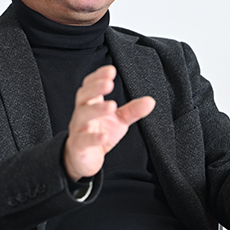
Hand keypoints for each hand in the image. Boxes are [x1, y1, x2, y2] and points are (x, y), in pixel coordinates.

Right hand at [64, 65, 155, 180]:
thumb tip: (150, 101)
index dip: (98, 76)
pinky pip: (83, 140)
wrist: (84, 159)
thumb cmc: (99, 132)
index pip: (90, 85)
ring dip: (96, 109)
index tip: (111, 70)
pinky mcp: (78, 146)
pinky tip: (104, 136)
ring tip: (112, 106)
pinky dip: (93, 138)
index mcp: (91, 103)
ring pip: (82, 115)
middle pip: (83, 96)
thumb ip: (133, 110)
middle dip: (95, 88)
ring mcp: (78, 129)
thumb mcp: (119, 120)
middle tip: (109, 83)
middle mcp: (82, 113)